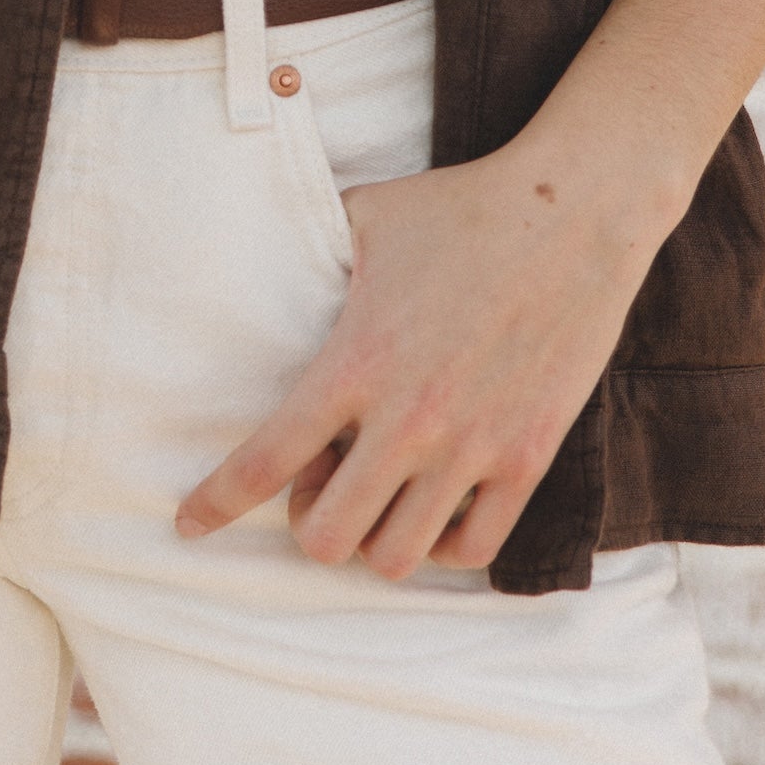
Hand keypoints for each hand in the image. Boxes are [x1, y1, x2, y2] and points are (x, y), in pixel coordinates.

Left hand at [173, 132, 657, 581]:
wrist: (574, 213)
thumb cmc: (463, 207)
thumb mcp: (366, 216)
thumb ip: (312, 253)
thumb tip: (265, 249)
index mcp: (356, 362)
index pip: (265, 461)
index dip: (215, 504)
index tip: (189, 524)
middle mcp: (409, 419)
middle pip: (326, 537)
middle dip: (307, 523)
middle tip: (320, 484)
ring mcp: (472, 445)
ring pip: (396, 556)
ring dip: (371, 539)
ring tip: (377, 496)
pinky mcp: (527, 456)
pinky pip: (472, 547)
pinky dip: (440, 544)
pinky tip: (432, 508)